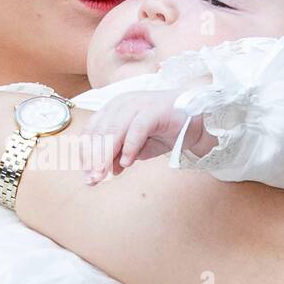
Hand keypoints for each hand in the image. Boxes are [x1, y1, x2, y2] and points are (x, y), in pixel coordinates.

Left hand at [80, 88, 210, 184]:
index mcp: (113, 109)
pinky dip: (130, 146)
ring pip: (114, 130)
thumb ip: (121, 156)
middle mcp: (122, 104)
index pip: (92, 131)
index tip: (87, 175)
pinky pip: (137, 128)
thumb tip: (106, 172)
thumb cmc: (165, 130)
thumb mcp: (138, 147)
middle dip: (94, 158)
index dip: (87, 154)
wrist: (196, 118)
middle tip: (93, 179)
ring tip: (103, 174)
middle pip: (100, 132)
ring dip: (107, 155)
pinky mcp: (154, 110)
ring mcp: (138, 105)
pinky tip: (127, 162)